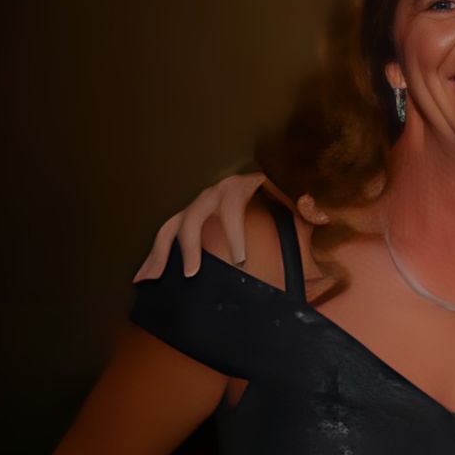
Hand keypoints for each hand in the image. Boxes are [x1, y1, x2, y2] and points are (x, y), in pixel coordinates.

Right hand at [132, 174, 328, 280]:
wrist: (275, 174)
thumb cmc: (287, 192)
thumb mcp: (303, 198)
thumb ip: (311, 205)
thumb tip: (310, 203)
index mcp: (239, 187)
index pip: (231, 209)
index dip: (233, 232)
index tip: (241, 259)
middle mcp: (212, 193)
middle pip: (193, 217)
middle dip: (189, 246)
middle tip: (190, 274)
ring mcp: (197, 205)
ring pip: (172, 227)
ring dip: (159, 253)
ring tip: (148, 279)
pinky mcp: (190, 217)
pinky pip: (168, 235)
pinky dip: (155, 255)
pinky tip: (143, 277)